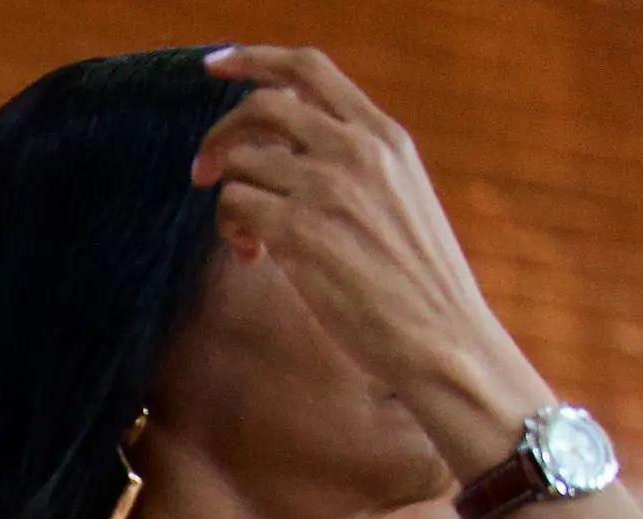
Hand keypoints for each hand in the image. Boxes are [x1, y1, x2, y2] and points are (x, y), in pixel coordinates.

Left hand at [191, 48, 550, 474]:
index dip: (254, 60)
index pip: (310, 70)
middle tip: (201, 171)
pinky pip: (235, 207)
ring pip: (240, 163)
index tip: (215, 66)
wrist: (440, 335)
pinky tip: (258, 257)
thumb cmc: (415, 280)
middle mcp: (357, 149)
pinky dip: (233, 231)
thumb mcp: (397, 198)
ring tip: (249, 237)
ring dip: (227, 199)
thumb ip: (350, 167)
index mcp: (384, 136)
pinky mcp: (301, 231)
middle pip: (261, 107)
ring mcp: (328, 187)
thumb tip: (284, 156)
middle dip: (219, 134)